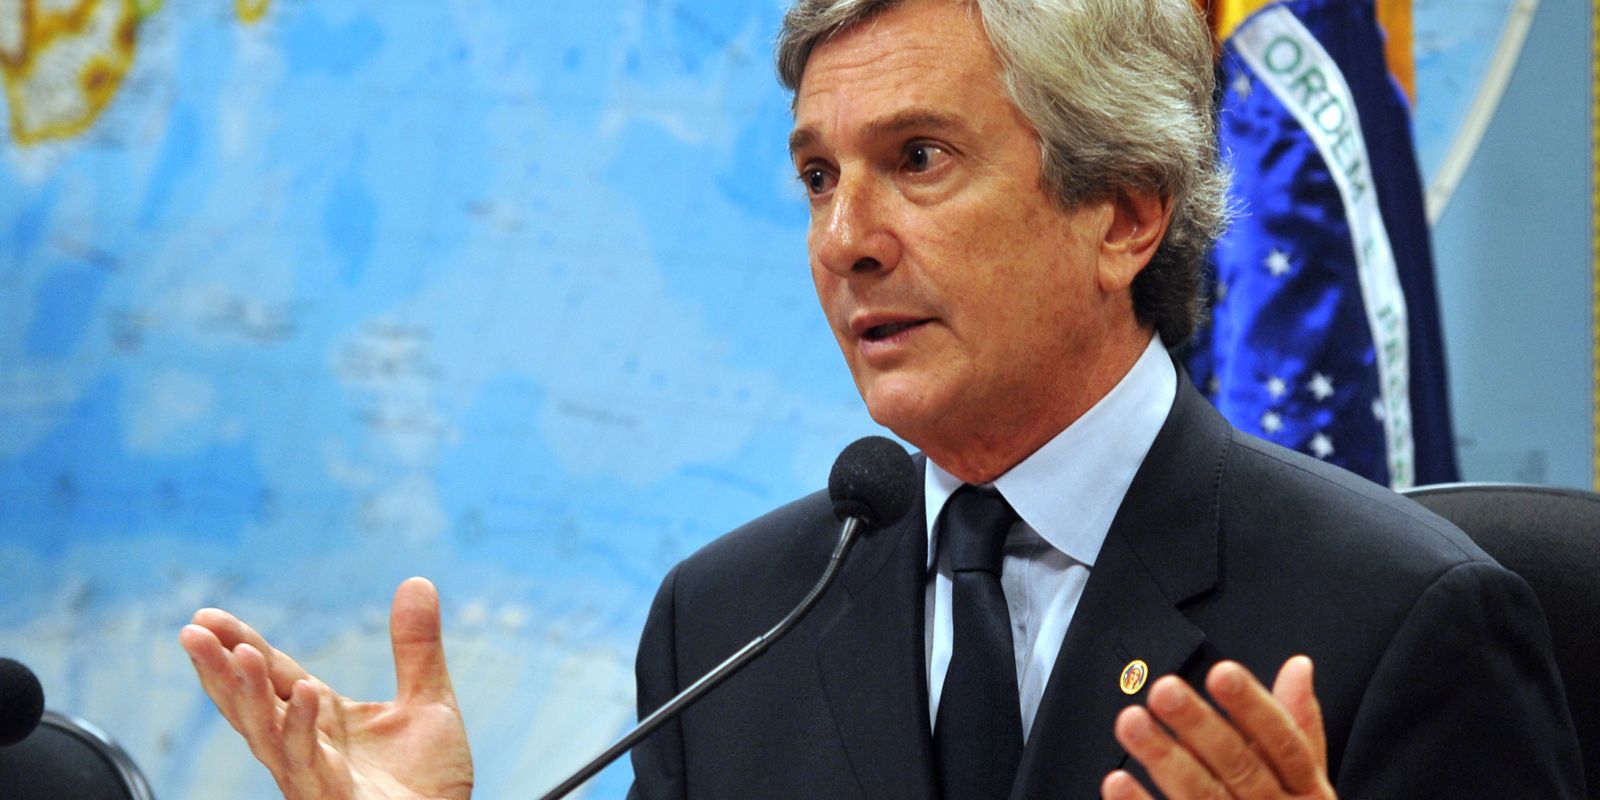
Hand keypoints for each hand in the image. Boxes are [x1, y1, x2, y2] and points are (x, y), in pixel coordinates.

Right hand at [180, 577, 473, 799]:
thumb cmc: (428, 782)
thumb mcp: (428, 700)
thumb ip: (417, 648)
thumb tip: (418, 580)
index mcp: (321, 718)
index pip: (273, 675)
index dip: (242, 645)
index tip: (206, 616)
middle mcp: (306, 746)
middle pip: (253, 703)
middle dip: (220, 669)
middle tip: (191, 630)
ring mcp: (313, 775)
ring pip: (269, 734)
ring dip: (251, 695)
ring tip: (240, 652)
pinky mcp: (330, 798)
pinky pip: (310, 762)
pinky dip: (303, 727)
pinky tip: (306, 691)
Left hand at [1102, 656, 1334, 799]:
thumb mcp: (1309, 783)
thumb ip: (1299, 725)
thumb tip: (1299, 665)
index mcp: (1308, 792)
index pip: (1284, 743)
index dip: (1253, 707)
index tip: (1222, 671)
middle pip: (1239, 768)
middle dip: (1200, 728)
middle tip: (1163, 689)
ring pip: (1202, 798)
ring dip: (1164, 759)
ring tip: (1131, 721)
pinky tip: (1115, 782)